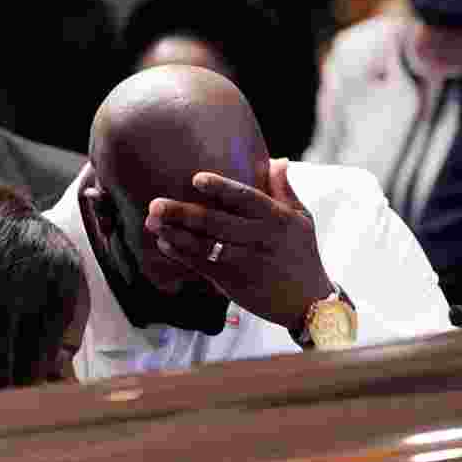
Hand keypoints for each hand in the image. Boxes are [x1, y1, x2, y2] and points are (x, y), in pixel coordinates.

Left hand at [144, 158, 332, 329]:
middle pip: (216, 222)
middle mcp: (261, 239)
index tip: (197, 179)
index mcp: (277, 218)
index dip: (221, 188)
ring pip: (204, 246)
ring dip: (175, 235)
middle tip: (155, 203)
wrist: (308, 302)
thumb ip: (283, 189)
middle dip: (183, 213)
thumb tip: (276, 159)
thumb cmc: (302, 254)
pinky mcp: (234, 283)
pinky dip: (181, 255)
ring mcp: (246, 262)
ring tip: (152, 223)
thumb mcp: (301, 218)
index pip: (246, 198)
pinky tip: (164, 244)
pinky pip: (202, 266)